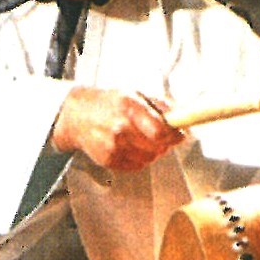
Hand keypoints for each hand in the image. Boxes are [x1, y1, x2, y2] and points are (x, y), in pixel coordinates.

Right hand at [52, 87, 183, 171]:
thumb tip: (182, 118)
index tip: (179, 134)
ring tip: (144, 139)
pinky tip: (132, 146)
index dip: (173, 135)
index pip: (160, 131)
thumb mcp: (136, 94)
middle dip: (165, 143)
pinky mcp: (108, 160)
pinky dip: (141, 158)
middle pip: (157, 147)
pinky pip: (137, 166)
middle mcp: (120, 128)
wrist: (77, 115)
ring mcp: (112, 146)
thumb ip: (161, 106)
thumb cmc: (111, 103)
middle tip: (161, 136)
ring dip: (153, 151)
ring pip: (149, 158)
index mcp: (129, 106)